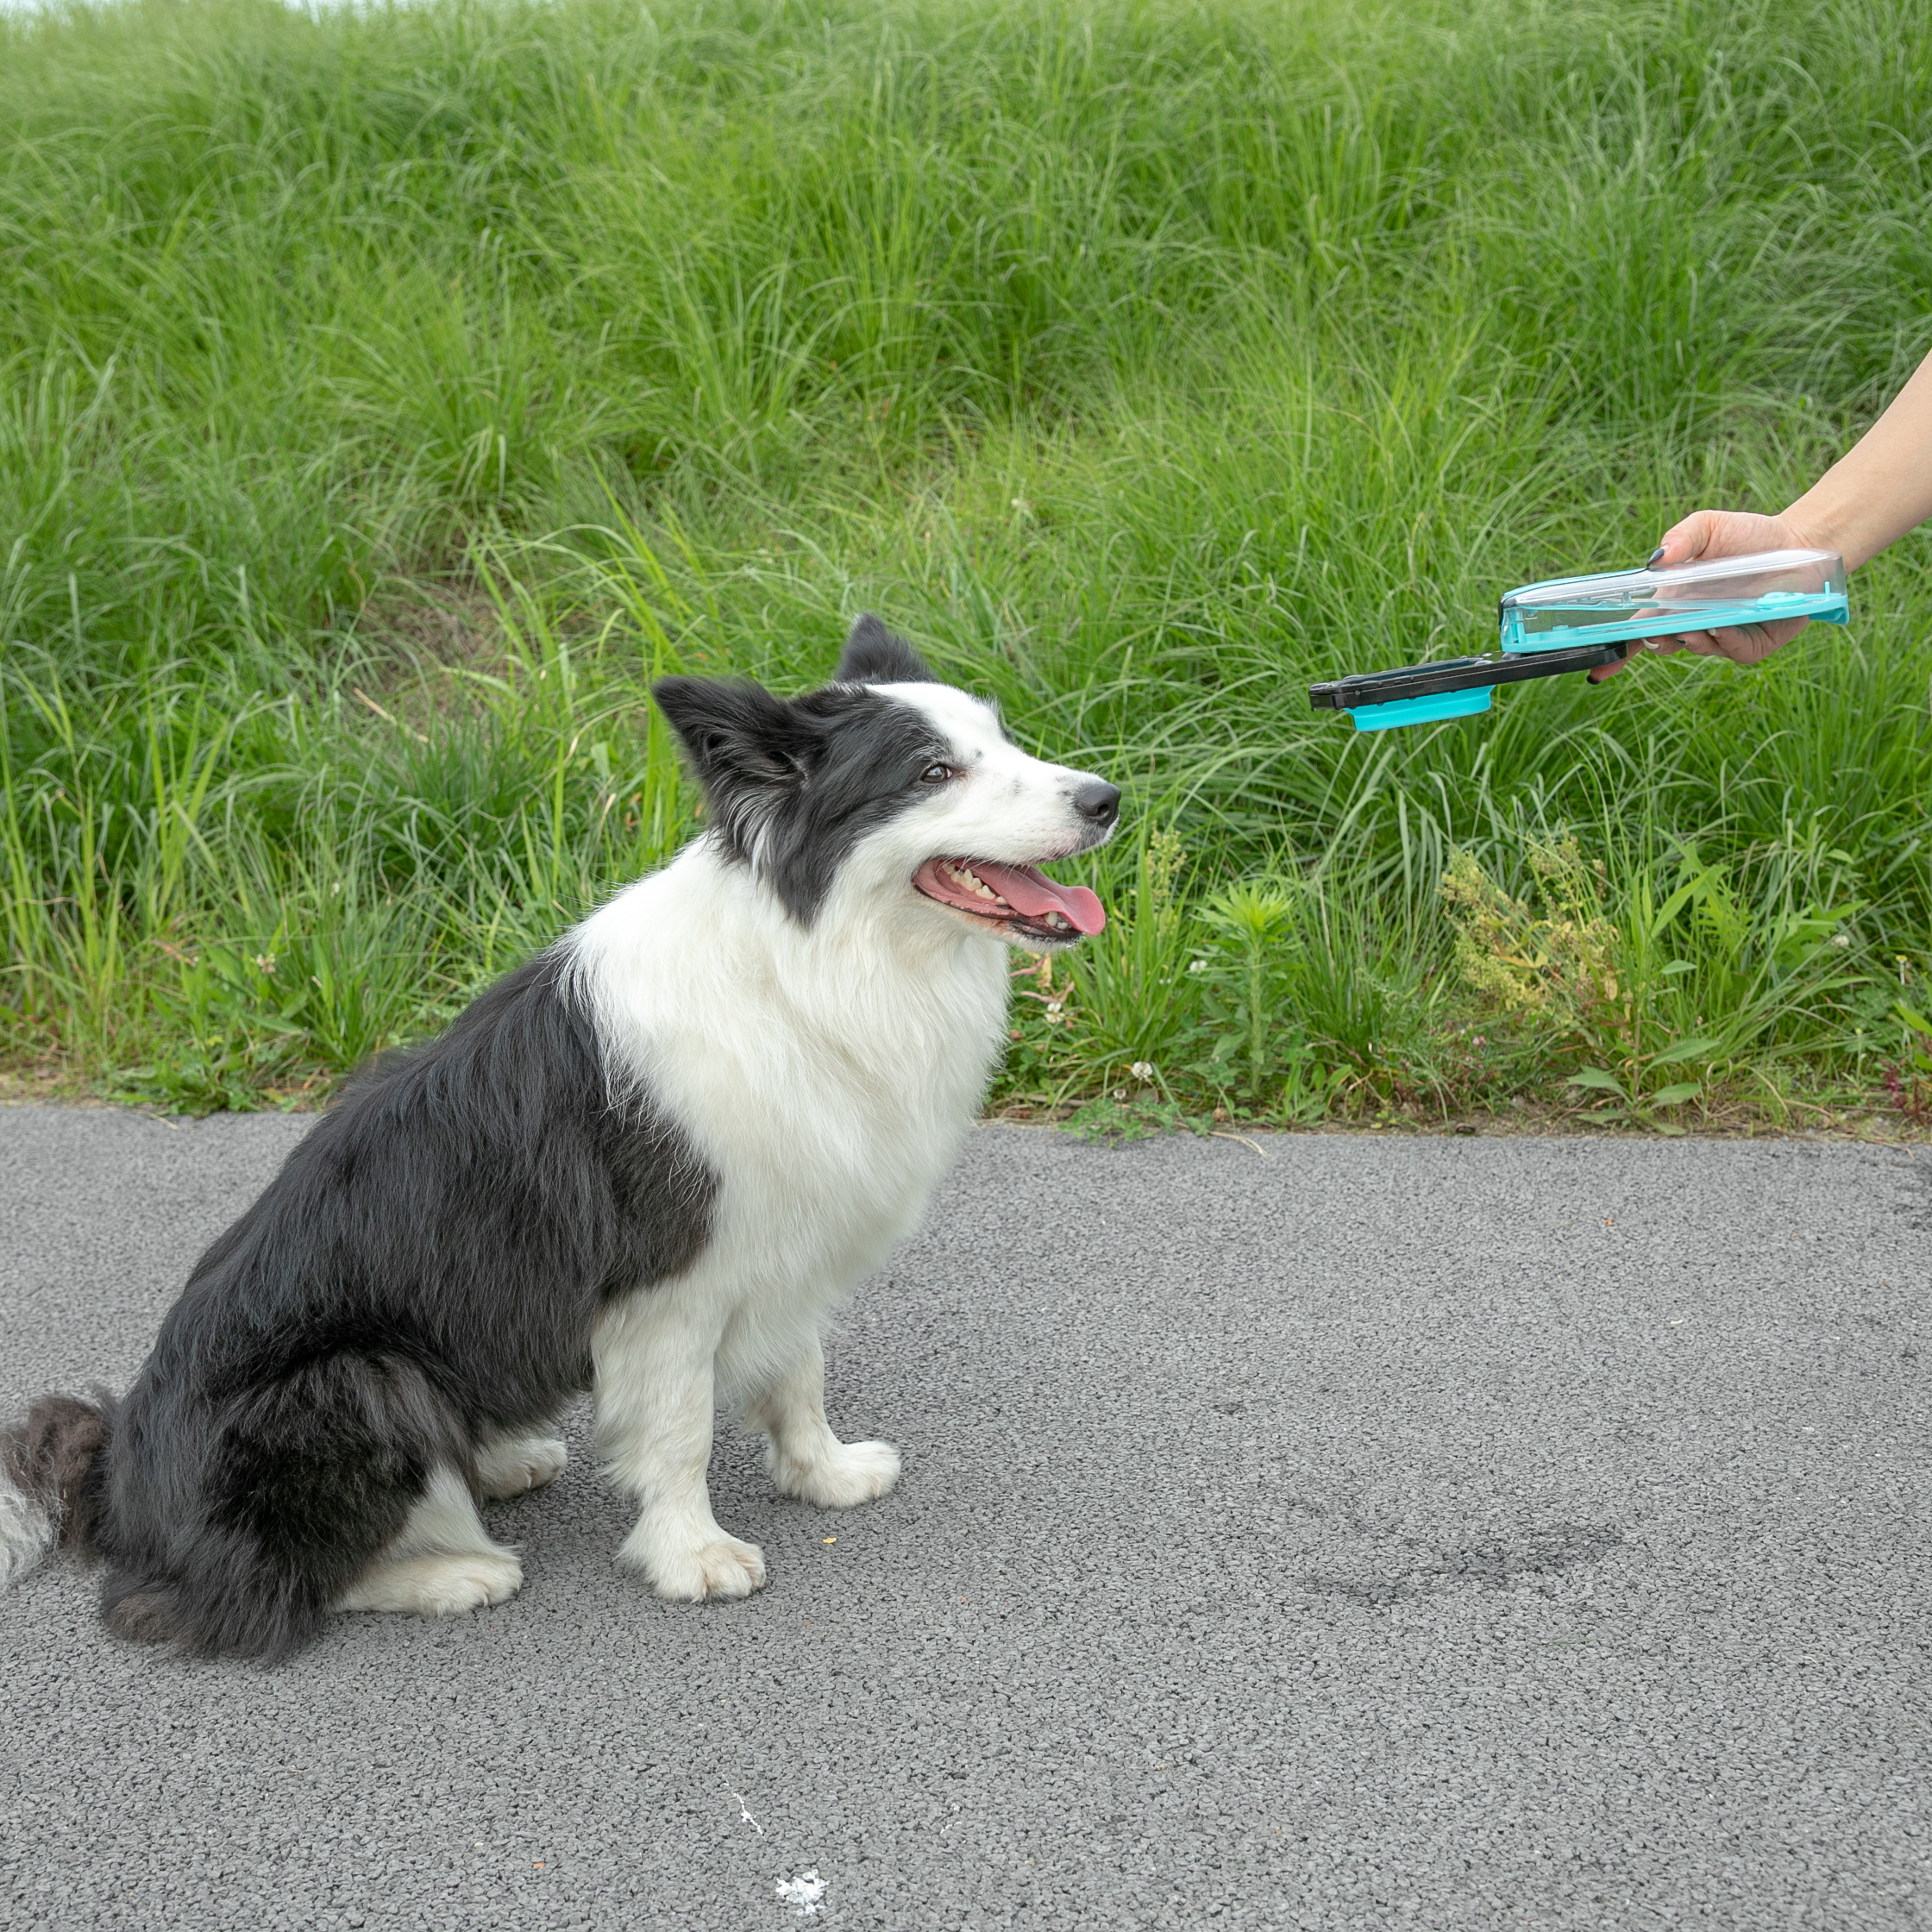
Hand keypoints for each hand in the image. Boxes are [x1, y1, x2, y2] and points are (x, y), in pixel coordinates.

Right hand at [1588, 508, 1821, 681]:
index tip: (1598, 669)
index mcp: (1674, 602)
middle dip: (1654, 642)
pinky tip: (1724, 624)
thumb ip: (1681, 538)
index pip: (1638, 631)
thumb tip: (1655, 562)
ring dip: (1690, 639)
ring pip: (1696, 648)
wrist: (1801, 543)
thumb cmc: (1750, 535)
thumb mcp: (1709, 526)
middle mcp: (1693, 623)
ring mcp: (1722, 637)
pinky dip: (1725, 639)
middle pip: (1662, 644)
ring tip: (1693, 624)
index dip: (1617, 652)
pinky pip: (1732, 652)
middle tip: (1656, 632)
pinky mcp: (1752, 646)